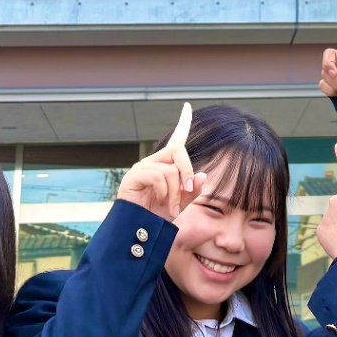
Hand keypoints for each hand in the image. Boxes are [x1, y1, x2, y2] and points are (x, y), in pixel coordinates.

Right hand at [118, 102, 205, 221]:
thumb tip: (202, 175)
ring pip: (170, 169)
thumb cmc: (157, 215)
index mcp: (165, 164)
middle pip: (177, 150)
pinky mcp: (134, 176)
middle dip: (187, 170)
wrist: (140, 230)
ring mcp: (142, 167)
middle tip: (189, 189)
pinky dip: (164, 192)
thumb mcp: (180, 203)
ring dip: (175, 192)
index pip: (176, 139)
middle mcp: (153, 161)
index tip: (187, 106)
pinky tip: (160, 202)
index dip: (183, 122)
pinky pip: (158, 176)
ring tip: (171, 208)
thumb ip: (192, 190)